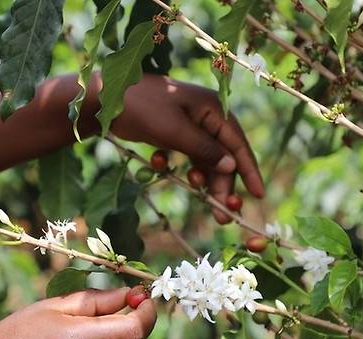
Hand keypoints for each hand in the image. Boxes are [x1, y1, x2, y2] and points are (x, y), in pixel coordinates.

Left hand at [110, 74, 264, 223]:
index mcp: (212, 108)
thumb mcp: (175, 130)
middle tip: (223, 214)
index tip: (258, 195)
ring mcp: (189, 124)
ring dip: (205, 180)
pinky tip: (159, 163)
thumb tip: (232, 166)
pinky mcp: (174, 133)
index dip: (249, 170)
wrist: (104, 99)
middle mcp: (206, 116)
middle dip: (224, 184)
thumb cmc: (143, 108)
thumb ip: (204, 149)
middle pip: (223, 155)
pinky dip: (180, 166)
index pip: (237, 143)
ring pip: (206, 159)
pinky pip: (187, 155)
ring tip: (205, 203)